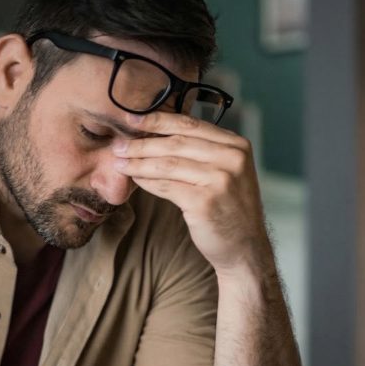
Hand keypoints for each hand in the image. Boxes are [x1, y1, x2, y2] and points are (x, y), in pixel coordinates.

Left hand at [112, 112, 267, 275]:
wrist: (245, 247)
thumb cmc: (229, 208)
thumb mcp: (226, 171)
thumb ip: (203, 151)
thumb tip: (159, 133)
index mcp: (236, 145)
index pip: (190, 125)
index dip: (158, 120)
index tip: (133, 118)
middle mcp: (232, 158)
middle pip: (176, 143)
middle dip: (142, 143)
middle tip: (118, 145)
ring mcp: (220, 180)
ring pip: (168, 164)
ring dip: (139, 163)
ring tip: (119, 163)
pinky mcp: (205, 202)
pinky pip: (166, 187)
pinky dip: (147, 182)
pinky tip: (135, 180)